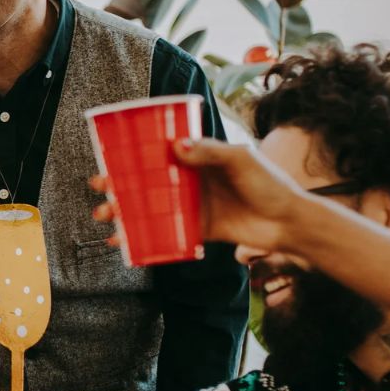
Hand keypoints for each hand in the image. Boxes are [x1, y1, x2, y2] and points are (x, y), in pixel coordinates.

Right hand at [89, 138, 302, 253]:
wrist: (290, 222)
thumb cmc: (270, 183)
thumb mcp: (240, 160)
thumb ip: (209, 152)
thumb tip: (176, 146)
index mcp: (198, 157)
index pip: (159, 152)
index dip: (133, 154)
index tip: (109, 157)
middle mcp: (190, 180)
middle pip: (147, 180)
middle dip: (119, 185)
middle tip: (99, 188)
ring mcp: (192, 206)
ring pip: (150, 207)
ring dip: (125, 212)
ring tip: (104, 216)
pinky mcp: (197, 231)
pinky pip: (164, 234)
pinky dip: (143, 238)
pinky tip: (125, 243)